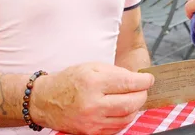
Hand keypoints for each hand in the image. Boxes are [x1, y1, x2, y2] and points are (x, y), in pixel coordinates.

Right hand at [30, 62, 153, 133]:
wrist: (45, 101)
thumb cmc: (69, 81)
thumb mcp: (90, 66)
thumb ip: (115, 72)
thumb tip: (136, 79)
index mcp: (93, 82)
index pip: (128, 83)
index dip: (143, 81)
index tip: (149, 79)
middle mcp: (93, 103)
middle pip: (130, 103)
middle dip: (142, 95)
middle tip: (143, 90)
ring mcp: (92, 121)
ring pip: (126, 118)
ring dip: (135, 108)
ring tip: (133, 99)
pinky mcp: (91, 133)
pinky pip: (117, 128)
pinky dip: (124, 119)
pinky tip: (123, 110)